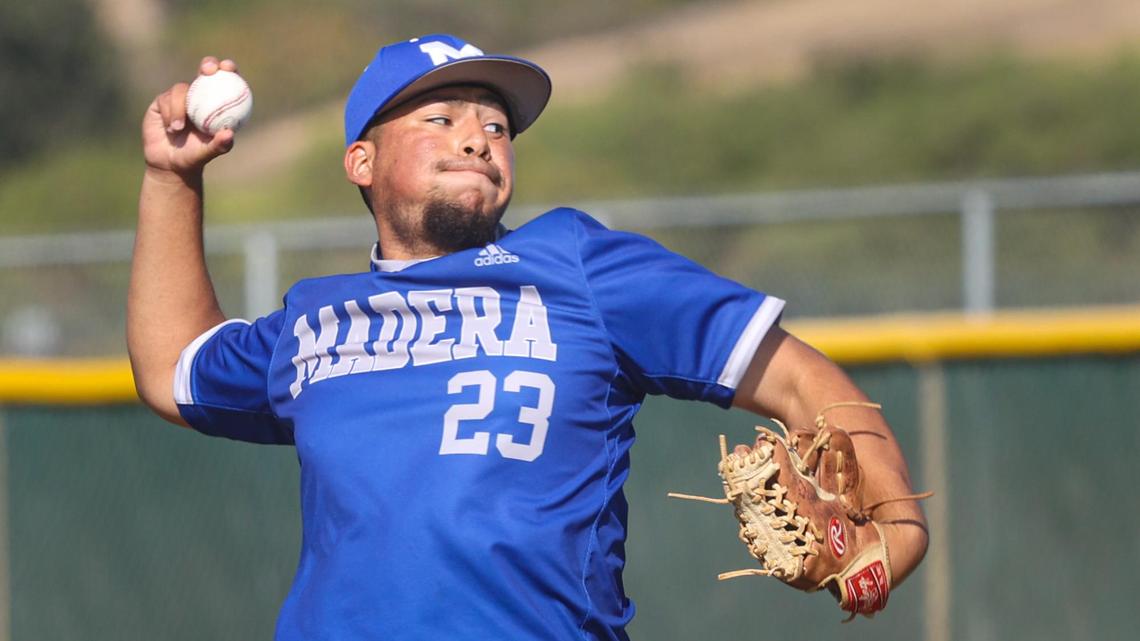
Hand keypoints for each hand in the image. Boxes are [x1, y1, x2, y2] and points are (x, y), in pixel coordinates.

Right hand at [141, 57, 238, 178]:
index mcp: (216, 104)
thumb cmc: (194, 156)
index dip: (229, 69)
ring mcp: (179, 97)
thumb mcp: (208, 152)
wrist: (169, 163)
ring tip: (178, 128)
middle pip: (205, 71)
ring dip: (180, 107)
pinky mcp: (161, 102)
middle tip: (208, 70)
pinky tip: (170, 128)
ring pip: (180, 89)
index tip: (228, 68)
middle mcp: (199, 96)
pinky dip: (169, 113)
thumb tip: (229, 134)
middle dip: (208, 64)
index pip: (226, 82)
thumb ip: (219, 144)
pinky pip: (165, 100)